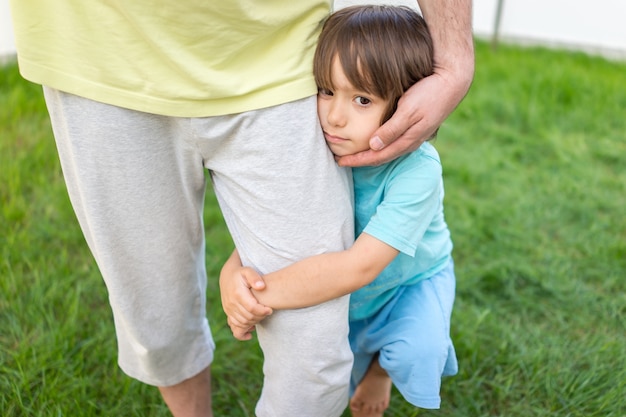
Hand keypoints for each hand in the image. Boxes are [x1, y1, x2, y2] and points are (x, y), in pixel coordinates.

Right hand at [219, 266, 271, 340]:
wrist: (227, 276)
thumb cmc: (241, 273)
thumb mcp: (248, 271)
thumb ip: (254, 277)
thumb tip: (261, 286)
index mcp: (238, 294)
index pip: (252, 308)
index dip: (263, 311)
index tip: (270, 309)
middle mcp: (231, 303)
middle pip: (248, 317)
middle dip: (260, 317)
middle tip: (268, 312)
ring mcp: (229, 309)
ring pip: (243, 323)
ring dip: (254, 322)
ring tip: (262, 315)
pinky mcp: (228, 313)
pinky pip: (234, 326)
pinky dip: (243, 331)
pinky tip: (251, 332)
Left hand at [337, 62, 471, 166]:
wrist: (453, 82)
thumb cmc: (430, 93)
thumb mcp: (409, 110)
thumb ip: (392, 129)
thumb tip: (373, 146)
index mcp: (407, 140)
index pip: (377, 156)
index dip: (358, 160)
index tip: (340, 162)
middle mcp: (410, 141)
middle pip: (381, 156)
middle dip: (361, 160)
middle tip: (341, 161)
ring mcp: (414, 134)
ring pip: (387, 150)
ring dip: (370, 153)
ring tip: (353, 153)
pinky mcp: (415, 126)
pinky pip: (393, 141)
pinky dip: (379, 144)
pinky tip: (373, 140)